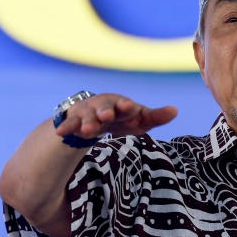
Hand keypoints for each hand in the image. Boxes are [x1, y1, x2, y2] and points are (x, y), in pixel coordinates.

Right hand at [55, 93, 177, 140]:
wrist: (96, 116)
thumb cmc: (123, 117)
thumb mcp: (139, 119)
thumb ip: (155, 116)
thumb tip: (175, 110)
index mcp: (121, 103)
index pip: (125, 104)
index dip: (127, 106)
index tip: (129, 107)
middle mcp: (104, 105)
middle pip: (104, 106)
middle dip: (105, 110)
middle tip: (106, 116)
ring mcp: (88, 112)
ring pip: (87, 116)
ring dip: (88, 122)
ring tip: (88, 130)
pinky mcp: (75, 121)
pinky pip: (70, 124)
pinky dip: (66, 127)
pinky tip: (61, 133)